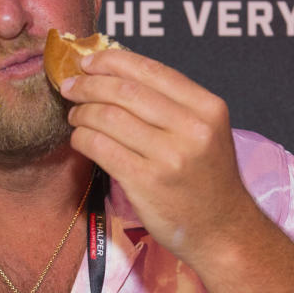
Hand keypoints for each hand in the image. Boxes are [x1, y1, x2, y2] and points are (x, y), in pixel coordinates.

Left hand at [59, 48, 254, 264]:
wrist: (223, 231)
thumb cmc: (207, 179)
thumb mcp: (206, 132)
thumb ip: (172, 104)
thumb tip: (116, 75)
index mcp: (208, 108)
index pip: (152, 71)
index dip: (112, 61)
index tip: (88, 61)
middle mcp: (192, 128)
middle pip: (126, 92)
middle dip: (89, 84)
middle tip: (70, 85)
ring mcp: (169, 157)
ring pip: (109, 118)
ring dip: (82, 112)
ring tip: (74, 114)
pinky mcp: (146, 182)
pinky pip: (101, 148)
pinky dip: (83, 138)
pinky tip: (79, 138)